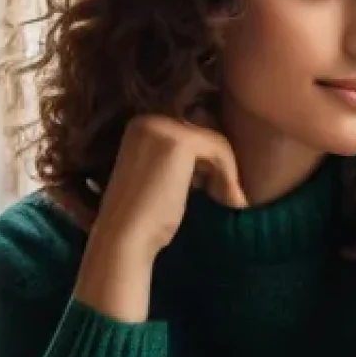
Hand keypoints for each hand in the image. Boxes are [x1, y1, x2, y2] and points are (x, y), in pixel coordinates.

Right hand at [92, 114, 247, 261]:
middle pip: (203, 135)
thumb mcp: (162, 179)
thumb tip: (215, 157)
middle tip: (223, 197)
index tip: (210, 191)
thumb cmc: (144, 218)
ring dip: (227, 174)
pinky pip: (219, 150)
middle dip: (217, 167)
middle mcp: (149, 120)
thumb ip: (181, 161)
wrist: (125, 236)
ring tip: (229, 202)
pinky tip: (229, 201)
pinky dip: (230, 176)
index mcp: (142, 126)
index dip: (205, 163)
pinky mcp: (179, 141)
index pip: (189, 134)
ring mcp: (163, 127)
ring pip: (215, 142)